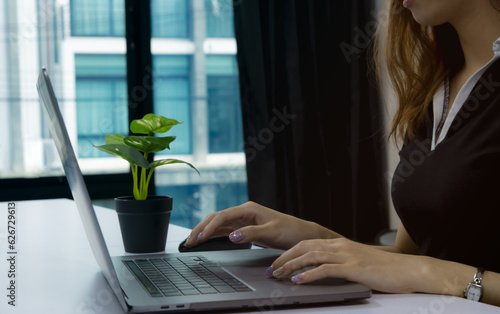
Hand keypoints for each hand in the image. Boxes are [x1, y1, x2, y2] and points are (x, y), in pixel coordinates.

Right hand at [185, 201, 335, 249]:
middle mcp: (244, 212)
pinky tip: (204, 240)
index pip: (223, 216)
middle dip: (201, 229)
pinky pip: (224, 231)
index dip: (209, 227)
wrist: (301, 235)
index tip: (200, 238)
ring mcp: (243, 220)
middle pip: (216, 218)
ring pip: (218, 224)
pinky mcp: (244, 229)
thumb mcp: (272, 232)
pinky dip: (213, 235)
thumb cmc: (290, 230)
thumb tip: (231, 236)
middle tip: (189, 241)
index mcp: (249, 209)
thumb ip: (251, 233)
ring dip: (205, 232)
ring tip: (191, 242)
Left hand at [268, 237, 428, 293]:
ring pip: (311, 256)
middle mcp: (340, 246)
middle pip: (305, 247)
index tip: (278, 261)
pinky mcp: (353, 267)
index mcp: (340, 244)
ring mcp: (346, 255)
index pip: (308, 243)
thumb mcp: (359, 262)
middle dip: (285, 257)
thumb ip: (341, 264)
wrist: (409, 269)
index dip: (290, 252)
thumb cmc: (386, 269)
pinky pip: (325, 269)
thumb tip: (324, 271)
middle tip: (272, 269)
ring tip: (278, 274)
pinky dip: (308, 275)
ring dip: (291, 266)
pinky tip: (298, 281)